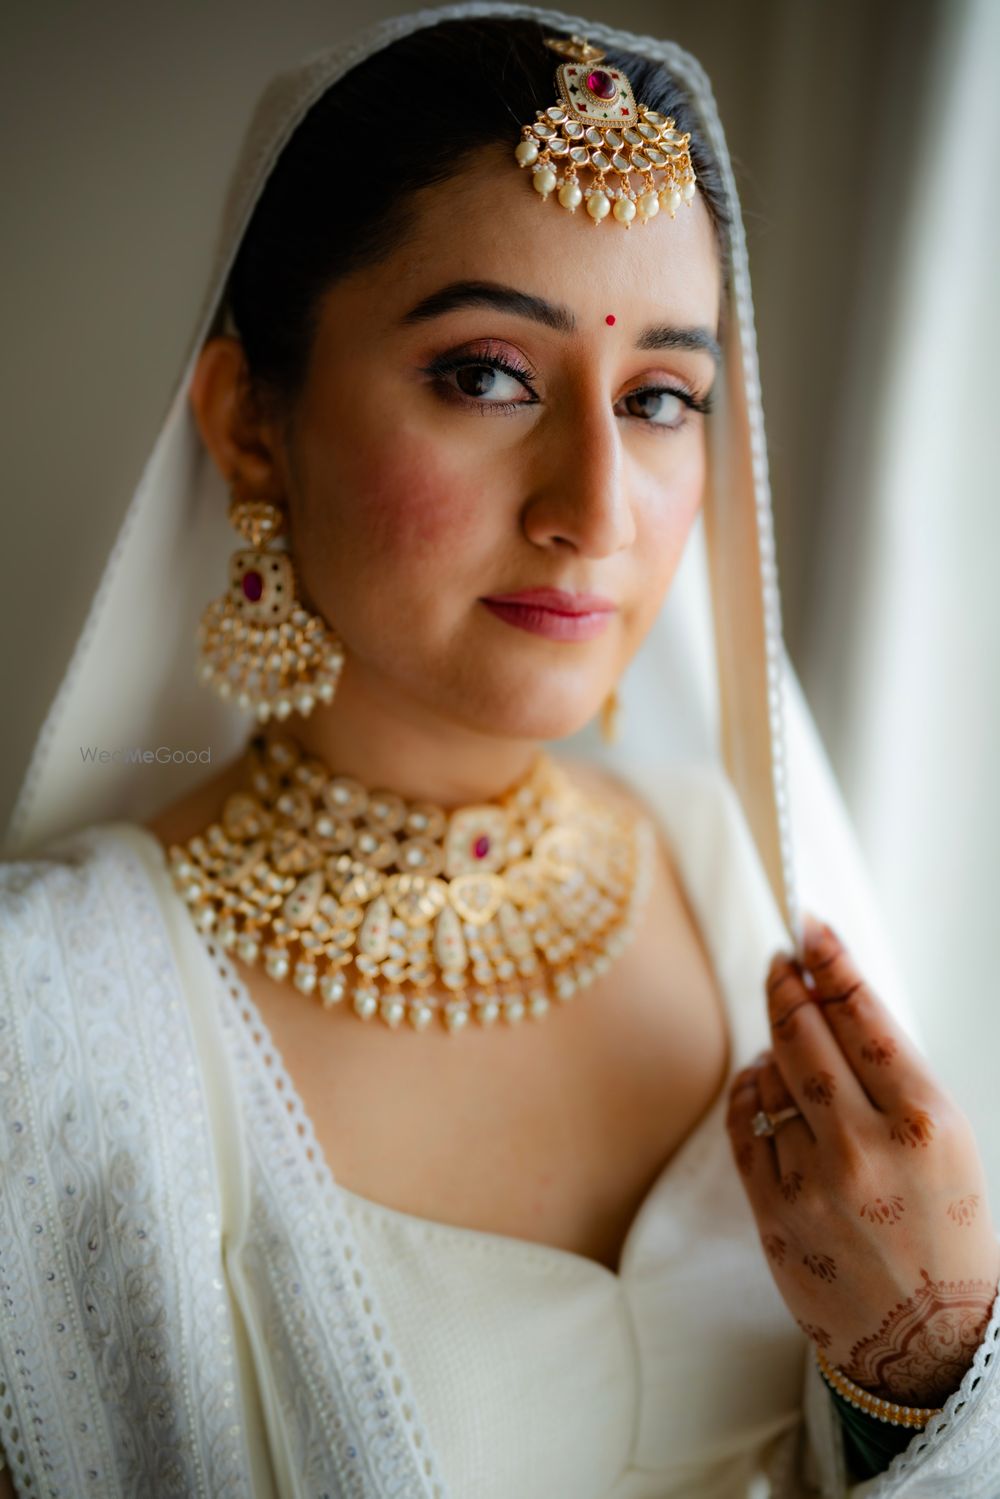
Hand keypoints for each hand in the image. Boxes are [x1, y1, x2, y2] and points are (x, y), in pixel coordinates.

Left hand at [726, 913, 999, 1407]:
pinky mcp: (773, 1212)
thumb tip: (829, 996)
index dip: (830, 960)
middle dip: (786, 983)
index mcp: (925, 1122)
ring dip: (773, 1045)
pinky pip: (743, 1125)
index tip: (809, 926)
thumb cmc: (946, 1229)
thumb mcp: (945, 1141)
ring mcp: (814, 1181)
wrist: (929, 1341)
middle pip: (804, 1032)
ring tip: (788, 1039)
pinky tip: (761, 1080)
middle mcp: (866, 1147)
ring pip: (770, 1076)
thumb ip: (888, 1072)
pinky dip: (748, 1092)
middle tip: (779, 959)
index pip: (863, 1014)